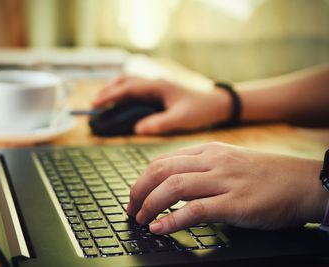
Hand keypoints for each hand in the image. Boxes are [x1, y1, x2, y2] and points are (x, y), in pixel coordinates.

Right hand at [93, 76, 230, 134]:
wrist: (215, 103)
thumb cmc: (200, 110)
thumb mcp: (181, 119)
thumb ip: (159, 123)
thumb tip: (137, 129)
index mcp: (158, 86)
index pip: (128, 88)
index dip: (110, 95)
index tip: (96, 103)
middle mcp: (155, 83)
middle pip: (125, 81)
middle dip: (108, 90)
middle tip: (94, 103)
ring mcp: (156, 86)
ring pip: (129, 82)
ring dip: (115, 89)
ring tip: (102, 102)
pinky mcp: (158, 91)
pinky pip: (136, 89)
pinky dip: (123, 93)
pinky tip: (120, 103)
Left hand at [127, 142, 327, 233]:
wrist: (303, 182)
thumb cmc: (265, 175)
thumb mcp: (228, 161)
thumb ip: (200, 168)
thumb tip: (170, 184)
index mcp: (208, 150)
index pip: (162, 160)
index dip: (142, 179)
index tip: (135, 194)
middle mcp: (213, 161)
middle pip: (161, 171)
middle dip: (138, 191)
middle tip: (131, 208)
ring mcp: (224, 180)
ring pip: (173, 187)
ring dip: (150, 205)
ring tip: (141, 219)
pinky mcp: (235, 203)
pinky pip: (195, 210)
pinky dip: (171, 220)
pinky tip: (160, 228)